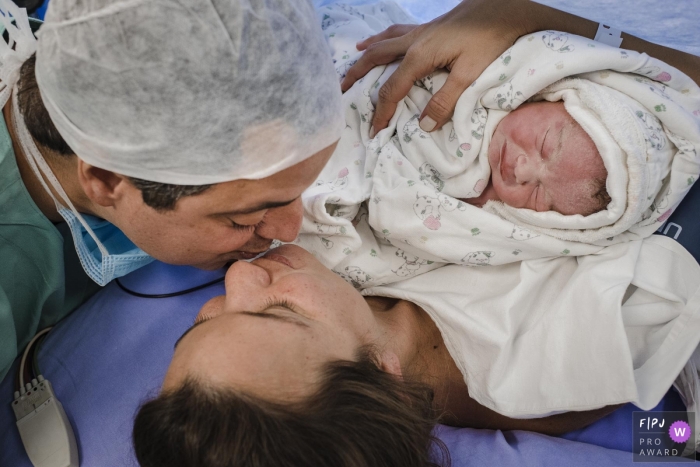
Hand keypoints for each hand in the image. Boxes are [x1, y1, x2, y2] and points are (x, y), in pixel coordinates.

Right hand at [341, 0, 532, 133]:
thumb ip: (445, 101)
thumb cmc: (490, 39)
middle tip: (340, 91)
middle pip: (374, 60)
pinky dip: (379, 39)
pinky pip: (393, 34)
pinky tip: (375, 40)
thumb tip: (423, 126)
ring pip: (381, 44)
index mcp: (419, 57)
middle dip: (356, 77)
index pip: (390, 91)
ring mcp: (418, 32)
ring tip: (350, 68)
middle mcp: (412, 43)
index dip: (381, 113)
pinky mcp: (427, 28)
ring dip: (363, 57)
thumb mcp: (469, 74)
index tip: (373, 132)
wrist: (502, 6)